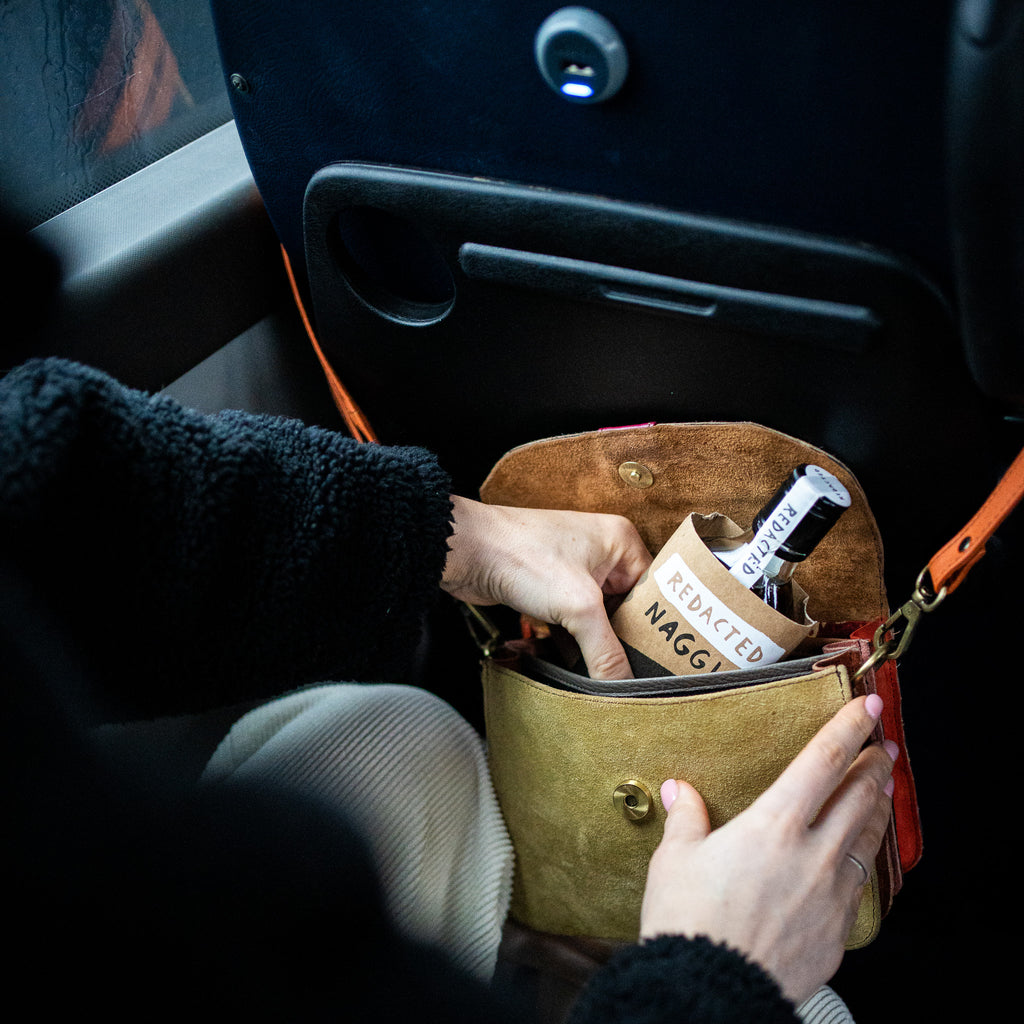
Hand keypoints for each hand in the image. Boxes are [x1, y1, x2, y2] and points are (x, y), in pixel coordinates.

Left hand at [441, 496, 650, 678]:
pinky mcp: (550, 589)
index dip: (657, 629)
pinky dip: (565, 643)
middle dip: (618, 643)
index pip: (656, 593)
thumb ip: (606, 652)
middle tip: (623, 675)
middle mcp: (602, 554)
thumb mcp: (577, 607)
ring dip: (587, 646)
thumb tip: (623, 688)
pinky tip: (561, 661)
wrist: (466, 552)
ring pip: (596, 622)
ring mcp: (575, 572)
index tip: (660, 664)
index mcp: (621, 542)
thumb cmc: (523, 556)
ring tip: (593, 674)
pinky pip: (570, 623)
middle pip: (626, 611)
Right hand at [639, 694, 896, 1005]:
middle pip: (857, 795)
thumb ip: (686, 818)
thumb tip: (679, 791)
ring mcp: (830, 894)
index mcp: (774, 824)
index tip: (866, 705)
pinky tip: (860, 855)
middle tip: (882, 745)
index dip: (848, 728)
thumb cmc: (689, 921)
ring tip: (884, 788)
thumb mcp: (675, 859)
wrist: (712, 989)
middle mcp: (812, 853)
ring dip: (878, 805)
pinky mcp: (836, 931)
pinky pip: (859, 884)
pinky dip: (864, 858)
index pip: (823, 761)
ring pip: (867, 837)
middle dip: (873, 764)